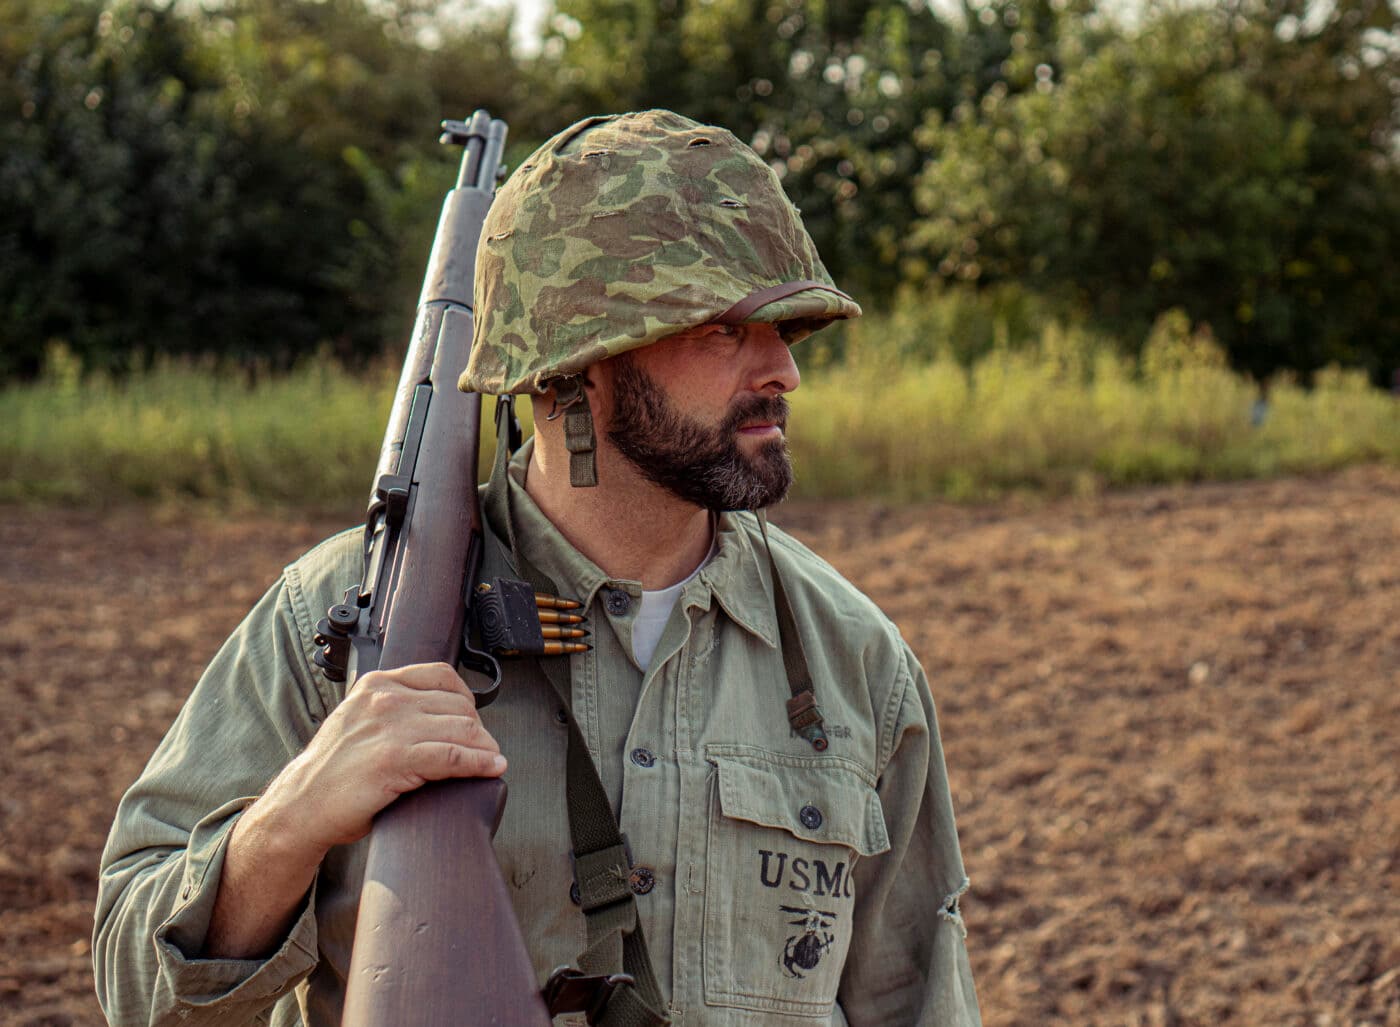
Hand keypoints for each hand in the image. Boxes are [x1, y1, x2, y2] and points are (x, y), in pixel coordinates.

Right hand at [256, 661, 505, 860]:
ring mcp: (391, 728)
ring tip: (493, 759)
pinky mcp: (397, 760)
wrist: (303, 804)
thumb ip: (392, 709)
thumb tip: (436, 714)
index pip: (441, 675)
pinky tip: (492, 768)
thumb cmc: (332, 771)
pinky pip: (454, 756)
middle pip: (458, 705)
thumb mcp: (360, 720)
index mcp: (378, 685)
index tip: (472, 717)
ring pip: (461, 729)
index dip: (466, 698)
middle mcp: (386, 700)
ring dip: (486, 746)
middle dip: (478, 728)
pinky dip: (480, 763)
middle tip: (484, 747)